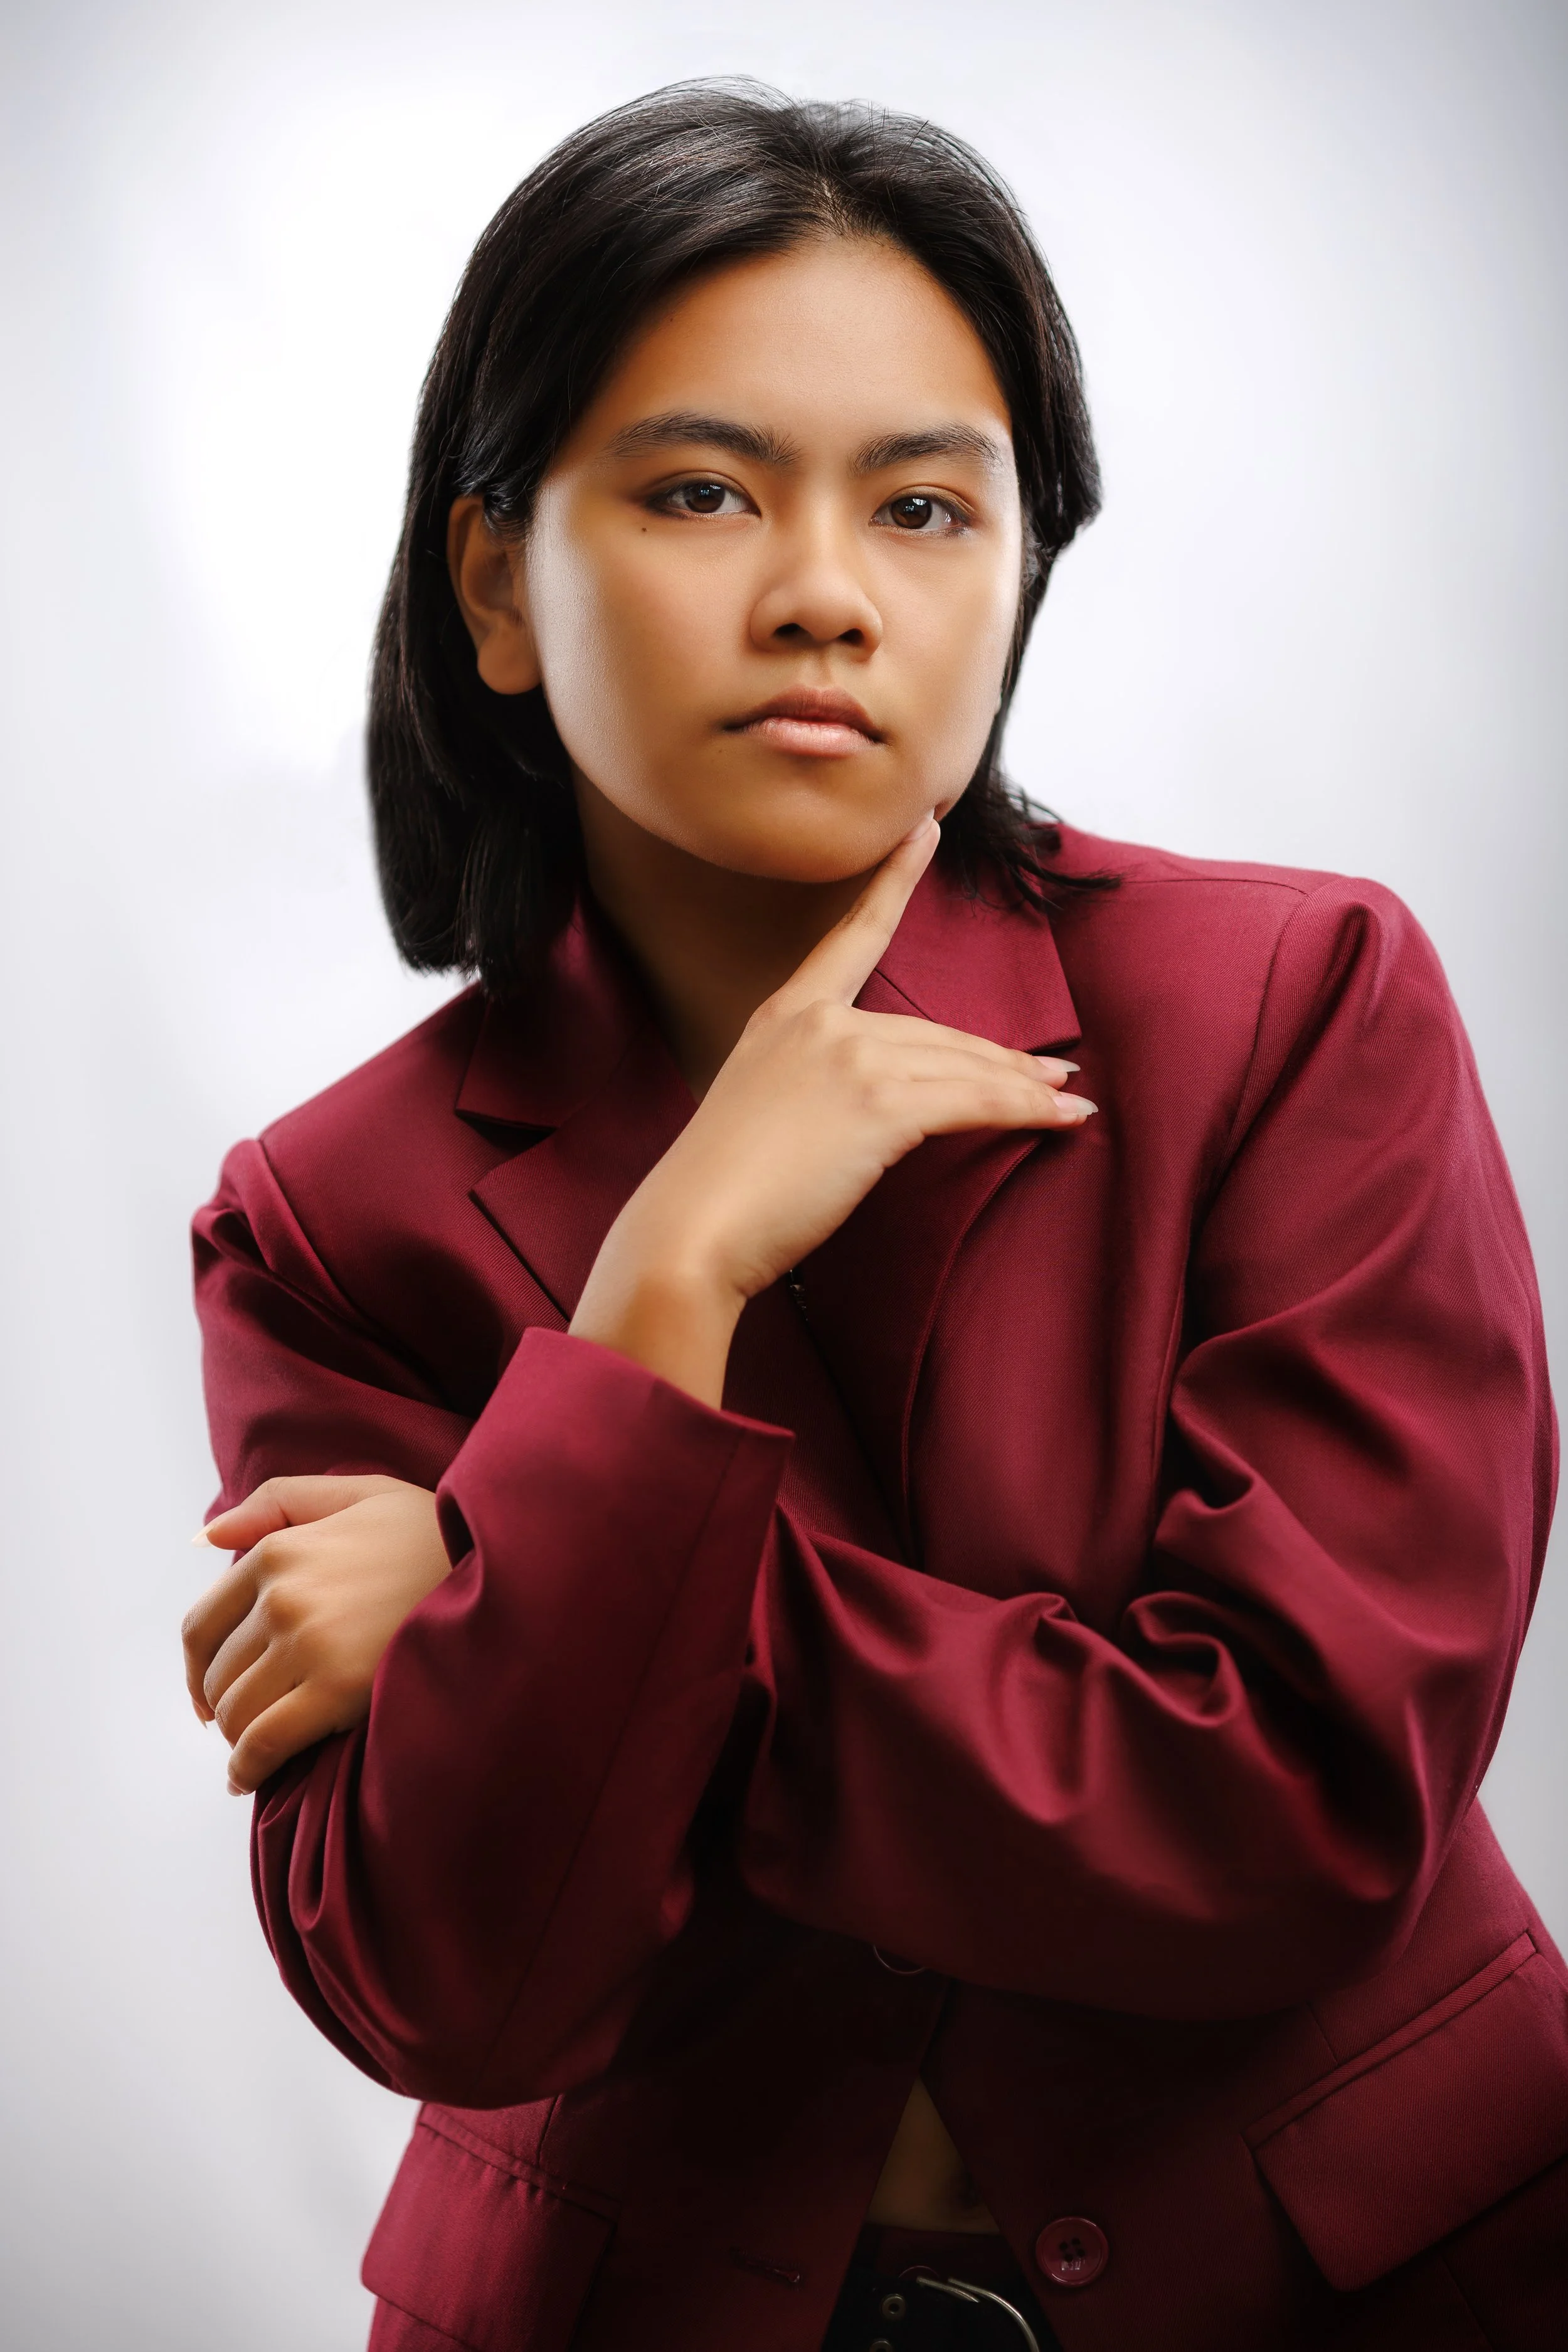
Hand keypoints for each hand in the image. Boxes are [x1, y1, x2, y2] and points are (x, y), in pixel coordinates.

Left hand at [182, 1475, 448, 1792]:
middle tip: (251, 1723)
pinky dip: (246, 1768)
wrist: (499, 1568)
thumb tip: (206, 1539)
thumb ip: (277, 1503)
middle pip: (218, 1675)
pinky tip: (248, 1778)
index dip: (198, 1670)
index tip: (210, 1695)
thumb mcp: (359, 1494)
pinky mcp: (335, 1688)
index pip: (202, 1627)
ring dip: (239, 1740)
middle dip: (227, 1707)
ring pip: (237, 1712)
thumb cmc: (431, 1533)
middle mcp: (282, 1596)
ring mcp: (307, 1643)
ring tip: (259, 1751)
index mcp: (278, 1552)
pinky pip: (264, 1741)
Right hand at [570, 817, 1095, 1403]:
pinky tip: (1063, 1117)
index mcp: (784, 1016)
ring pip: (962, 1065)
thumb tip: (864, 1115)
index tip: (927, 828)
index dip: (895, 879)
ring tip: (1066, 1099)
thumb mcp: (759, 1113)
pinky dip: (1027, 1109)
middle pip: (934, 1031)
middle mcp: (820, 1023)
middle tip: (1050, 1075)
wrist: (691, 1231)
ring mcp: (850, 1058)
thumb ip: (811, 1092)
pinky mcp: (880, 1105)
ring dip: (1023, 1087)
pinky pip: (975, 1100)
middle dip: (998, 1059)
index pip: (853, 935)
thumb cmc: (719, 1194)